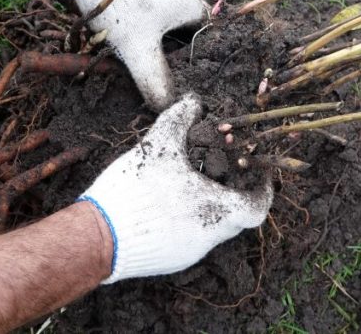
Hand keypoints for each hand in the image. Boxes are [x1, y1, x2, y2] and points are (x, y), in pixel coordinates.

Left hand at [67, 0, 207, 108]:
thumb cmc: (120, 7)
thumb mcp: (137, 50)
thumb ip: (154, 80)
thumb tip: (167, 104)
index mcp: (189, 2)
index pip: (201, 32)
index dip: (188, 51)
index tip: (169, 62)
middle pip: (181, 17)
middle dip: (167, 36)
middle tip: (147, 50)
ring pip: (163, 1)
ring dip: (151, 19)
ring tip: (129, 31)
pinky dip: (137, 1)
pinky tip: (119, 9)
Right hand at [78, 94, 272, 283]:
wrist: (98, 237)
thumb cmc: (134, 190)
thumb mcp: (159, 144)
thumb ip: (180, 117)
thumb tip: (194, 100)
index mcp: (217, 211)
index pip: (257, 207)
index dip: (262, 189)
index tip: (258, 173)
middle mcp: (210, 238)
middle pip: (235, 216)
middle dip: (231, 190)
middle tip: (220, 167)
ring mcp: (190, 253)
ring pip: (213, 227)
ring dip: (208, 204)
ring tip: (190, 180)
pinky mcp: (171, 260)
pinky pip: (191, 237)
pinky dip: (189, 218)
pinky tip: (168, 201)